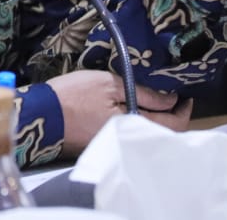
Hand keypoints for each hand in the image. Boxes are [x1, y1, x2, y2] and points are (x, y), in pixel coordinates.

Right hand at [47, 69, 193, 155]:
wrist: (41, 114)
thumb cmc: (74, 96)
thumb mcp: (111, 84)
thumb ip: (143, 92)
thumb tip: (171, 99)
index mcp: (132, 125)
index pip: (172, 125)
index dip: (183, 110)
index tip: (185, 95)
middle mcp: (127, 140)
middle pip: (161, 132)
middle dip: (171, 115)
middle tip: (173, 96)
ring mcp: (114, 142)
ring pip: (145, 132)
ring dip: (155, 118)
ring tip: (157, 99)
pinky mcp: (103, 141)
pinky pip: (130, 132)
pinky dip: (138, 120)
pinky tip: (135, 106)